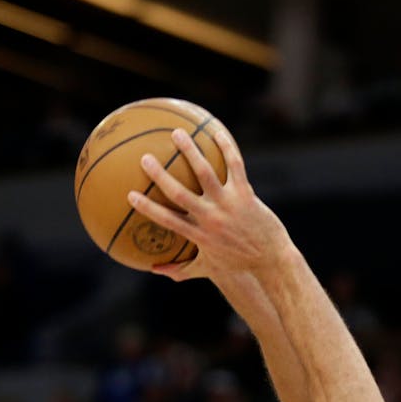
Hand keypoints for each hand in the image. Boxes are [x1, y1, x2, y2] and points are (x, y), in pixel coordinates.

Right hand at [126, 126, 291, 279]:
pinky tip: (216, 131)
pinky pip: (234, 165)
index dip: (148, 208)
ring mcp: (229, 204)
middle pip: (180, 194)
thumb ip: (180, 269)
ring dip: (190, 152)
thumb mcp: (208, 269)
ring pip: (206, 173)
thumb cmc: (237, 263)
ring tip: (177, 133)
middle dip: (161, 176)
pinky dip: (226, 148)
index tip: (130, 194)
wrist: (271, 258)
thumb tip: (155, 270)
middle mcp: (211, 218)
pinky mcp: (245, 193)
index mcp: (199, 235)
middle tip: (145, 158)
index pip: (167, 220)